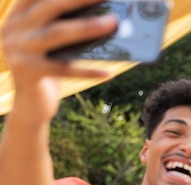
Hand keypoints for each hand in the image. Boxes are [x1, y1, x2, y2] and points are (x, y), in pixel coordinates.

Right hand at [2, 0, 116, 117]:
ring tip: (113, 23)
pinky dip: (88, 71)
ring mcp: (18, 51)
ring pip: (57, 34)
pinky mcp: (28, 73)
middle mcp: (14, 29)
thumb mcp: (52, 44)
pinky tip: (108, 73)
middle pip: (50, 7)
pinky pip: (64, 70)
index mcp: (18, 16)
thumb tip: (105, 16)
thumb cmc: (49, 68)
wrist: (30, 104)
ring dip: (87, 27)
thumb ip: (65, 27)